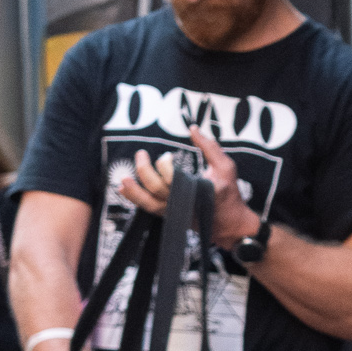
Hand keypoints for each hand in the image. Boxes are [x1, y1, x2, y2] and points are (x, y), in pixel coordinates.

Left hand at [115, 130, 254, 248]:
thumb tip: (192, 128)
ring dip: (133, 191)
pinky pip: (148, 208)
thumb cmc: (228, 191)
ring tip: (122, 179)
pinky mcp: (169, 215)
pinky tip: (124, 189)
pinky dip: (135, 199)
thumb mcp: (225, 167)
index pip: (173, 178)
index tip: (167, 156)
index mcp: (197, 189)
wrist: (228, 223)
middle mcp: (183, 203)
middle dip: (144, 170)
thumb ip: (209, 147)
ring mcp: (175, 211)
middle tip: (141, 154)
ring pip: (148, 203)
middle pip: (156, 188)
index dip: (164, 165)